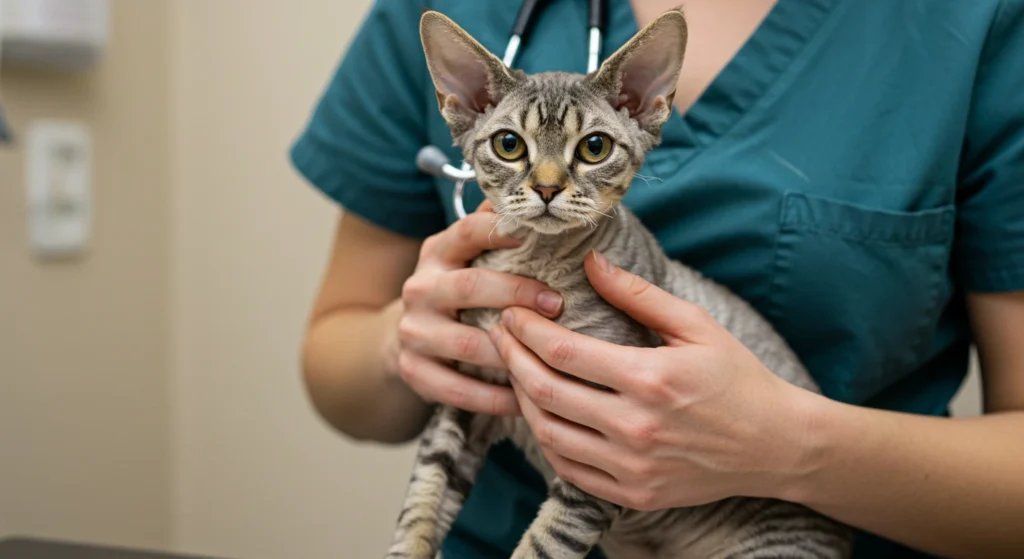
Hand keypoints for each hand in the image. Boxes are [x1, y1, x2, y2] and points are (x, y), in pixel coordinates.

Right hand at [393, 203, 563, 415]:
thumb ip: (491, 229)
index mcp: (436, 253)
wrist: (400, 338)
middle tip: (559, 304)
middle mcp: (420, 288)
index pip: (465, 232)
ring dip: (512, 352)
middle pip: (469, 287)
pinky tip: (527, 399)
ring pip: (466, 344)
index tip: (534, 235)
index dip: (498, 230)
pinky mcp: (414, 371)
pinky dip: (496, 398)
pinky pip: (459, 389)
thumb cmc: (455, 291)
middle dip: (517, 294)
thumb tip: (532, 198)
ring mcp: (413, 332)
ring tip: (551, 357)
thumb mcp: (463, 256)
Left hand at [489, 250, 816, 509]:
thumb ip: (638, 294)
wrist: (776, 445)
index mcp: (650, 379)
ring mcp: (632, 467)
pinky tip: (544, 414)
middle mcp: (635, 428)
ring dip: (522, 399)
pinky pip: (569, 470)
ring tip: (516, 372)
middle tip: (499, 335)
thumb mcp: (696, 325)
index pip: (561, 351)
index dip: (526, 329)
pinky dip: (547, 440)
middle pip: (545, 392)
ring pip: (549, 433)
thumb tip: (591, 260)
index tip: (511, 312)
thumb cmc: (737, 378)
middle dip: (511, 358)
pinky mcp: (633, 494)